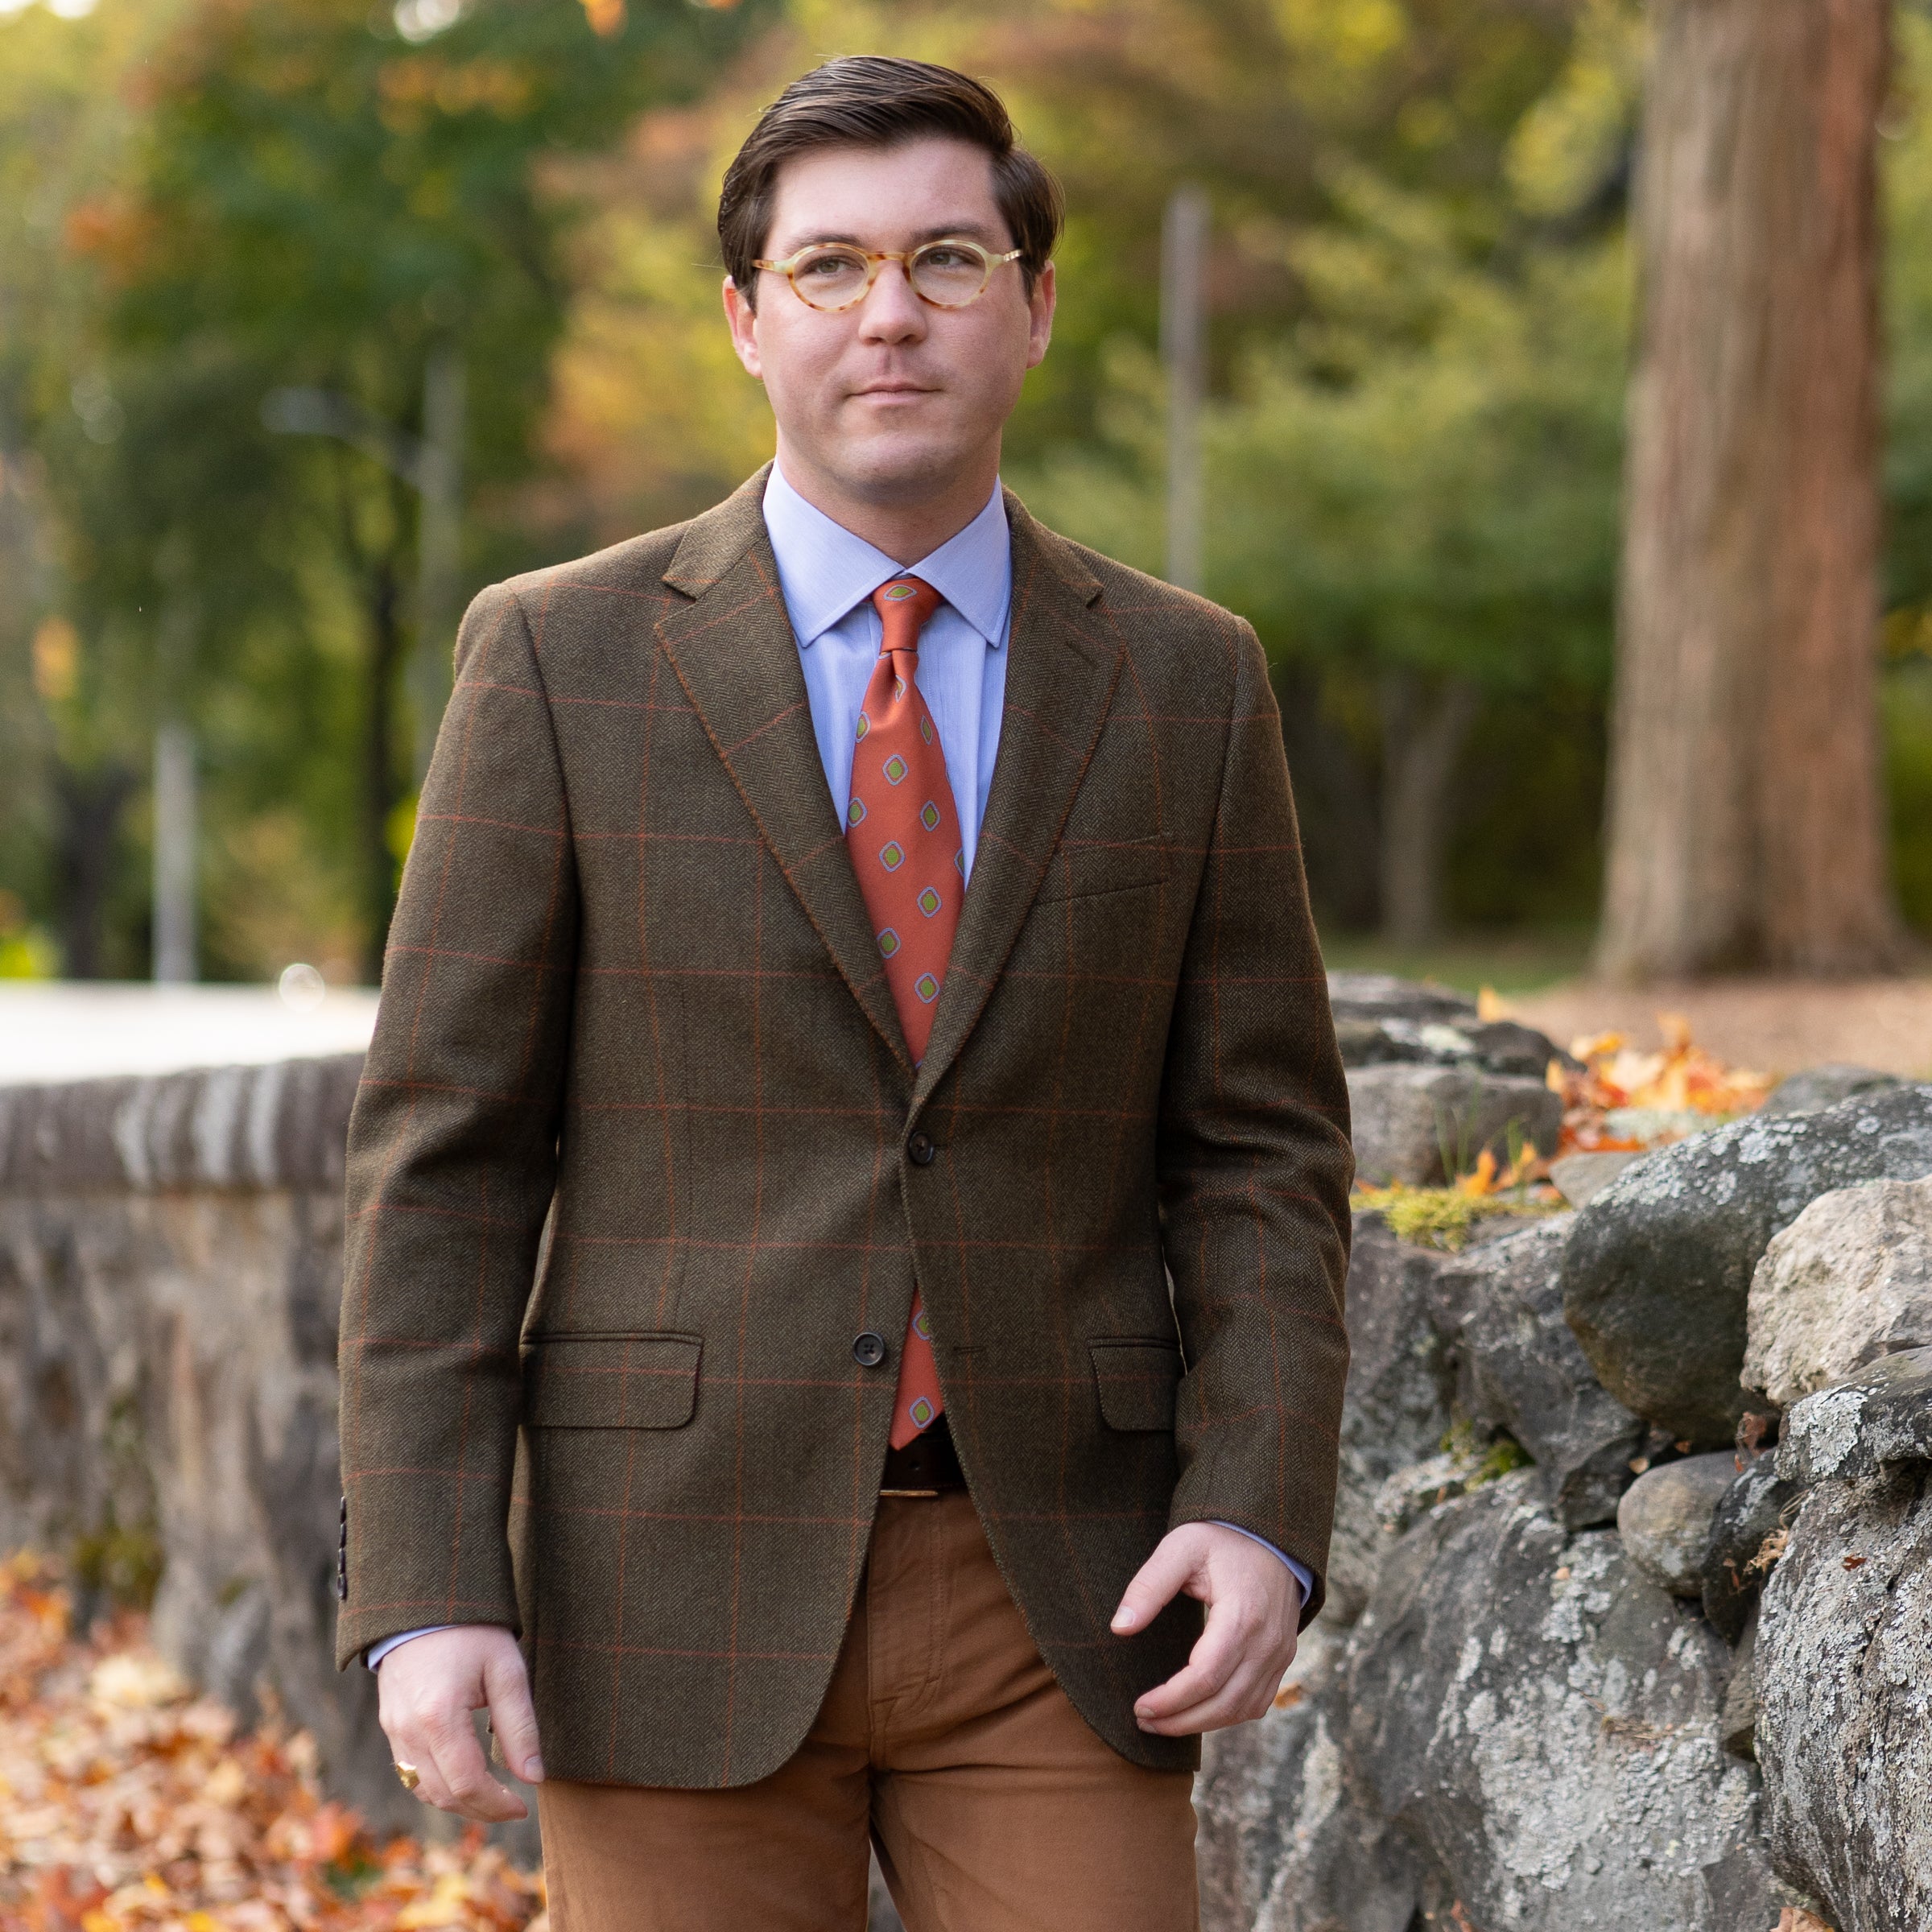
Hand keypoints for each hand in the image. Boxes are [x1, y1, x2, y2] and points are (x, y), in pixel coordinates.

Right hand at [376, 1625, 543, 1820]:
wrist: (425, 1603)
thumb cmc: (473, 1632)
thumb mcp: (507, 1672)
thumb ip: (520, 1727)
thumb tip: (534, 1778)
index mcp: (439, 1716)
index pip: (466, 1783)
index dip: (497, 1804)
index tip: (524, 1806)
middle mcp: (409, 1730)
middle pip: (444, 1794)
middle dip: (481, 1809)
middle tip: (514, 1806)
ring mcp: (393, 1730)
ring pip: (424, 1790)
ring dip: (459, 1802)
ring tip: (493, 1796)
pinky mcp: (389, 1726)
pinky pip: (411, 1773)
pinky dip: (438, 1786)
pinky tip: (465, 1777)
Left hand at [1110, 1523, 1301, 1735]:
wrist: (1269, 1534)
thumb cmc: (1220, 1539)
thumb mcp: (1180, 1548)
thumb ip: (1149, 1586)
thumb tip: (1118, 1627)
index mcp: (1242, 1615)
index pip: (1205, 1676)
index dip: (1171, 1700)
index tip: (1140, 1706)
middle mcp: (1267, 1642)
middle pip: (1224, 1702)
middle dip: (1181, 1721)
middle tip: (1144, 1720)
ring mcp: (1280, 1653)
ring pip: (1244, 1709)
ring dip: (1203, 1724)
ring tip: (1164, 1722)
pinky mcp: (1282, 1657)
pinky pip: (1259, 1702)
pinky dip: (1228, 1715)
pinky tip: (1198, 1712)